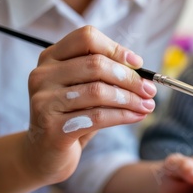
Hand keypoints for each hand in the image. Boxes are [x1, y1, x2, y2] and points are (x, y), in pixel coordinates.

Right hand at [25, 26, 156, 184]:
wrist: (46, 154)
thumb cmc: (73, 116)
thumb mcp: (86, 90)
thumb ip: (106, 76)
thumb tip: (142, 73)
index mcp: (51, 58)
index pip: (86, 38)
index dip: (116, 48)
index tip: (138, 64)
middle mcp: (43, 75)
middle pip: (96, 64)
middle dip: (129, 78)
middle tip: (149, 90)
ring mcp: (44, 101)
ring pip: (98, 91)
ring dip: (130, 99)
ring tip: (147, 106)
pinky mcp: (52, 127)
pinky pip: (97, 117)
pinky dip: (123, 116)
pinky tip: (136, 117)